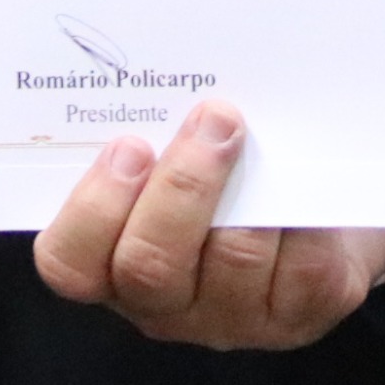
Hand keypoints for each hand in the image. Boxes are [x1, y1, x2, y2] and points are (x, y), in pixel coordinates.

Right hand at [31, 101, 384, 349]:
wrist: (314, 206)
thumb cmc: (225, 167)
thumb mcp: (173, 151)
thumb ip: (153, 129)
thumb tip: (163, 66)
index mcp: (113, 264)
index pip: (70, 262)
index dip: (93, 209)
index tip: (129, 143)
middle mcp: (167, 304)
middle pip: (150, 266)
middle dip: (181, 187)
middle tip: (212, 118)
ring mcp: (234, 318)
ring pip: (232, 260)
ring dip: (246, 187)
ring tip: (254, 131)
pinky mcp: (302, 313)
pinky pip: (301, 266)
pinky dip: (304, 213)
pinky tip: (302, 173)